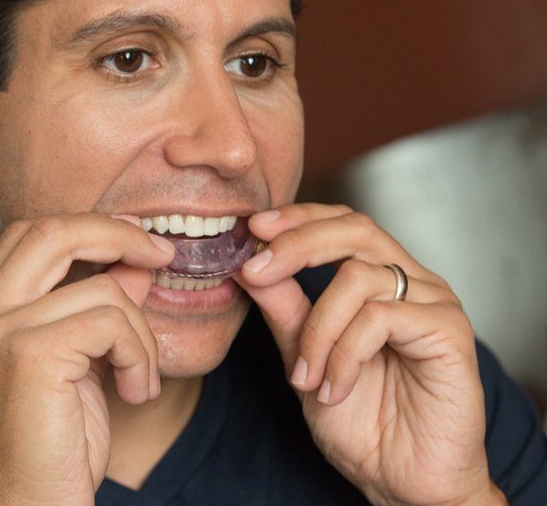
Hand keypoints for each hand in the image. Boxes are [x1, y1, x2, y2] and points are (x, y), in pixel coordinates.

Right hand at [0, 214, 174, 504]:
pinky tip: (137, 391)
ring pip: (103, 289)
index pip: (33, 234)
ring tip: (141, 377)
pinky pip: (113, 322)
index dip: (90, 227)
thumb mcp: (82, 358)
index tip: (138, 241)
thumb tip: (137, 260)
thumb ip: (100, 303)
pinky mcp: (30, 355)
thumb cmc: (55, 440)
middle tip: (160, 255)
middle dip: (117, 234)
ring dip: (141, 332)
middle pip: (53, 231)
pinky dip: (140, 355)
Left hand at [239, 204, 504, 504]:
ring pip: (358, 277)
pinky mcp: (449, 330)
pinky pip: (380, 317)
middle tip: (256, 270)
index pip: (341, 223)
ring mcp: (433, 301)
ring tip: (306, 377)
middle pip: (355, 229)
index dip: (299, 218)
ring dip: (317, 330)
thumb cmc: (361, 419)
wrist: (401, 481)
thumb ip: (284, 308)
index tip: (254, 226)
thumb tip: (249, 265)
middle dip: (297, 244)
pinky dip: (344, 353)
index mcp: (380, 279)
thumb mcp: (306, 355)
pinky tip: (336, 388)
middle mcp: (410, 281)